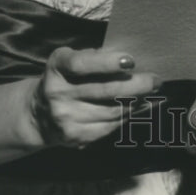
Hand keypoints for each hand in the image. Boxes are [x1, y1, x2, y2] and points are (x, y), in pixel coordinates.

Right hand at [27, 48, 160, 148]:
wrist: (39, 114)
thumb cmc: (66, 77)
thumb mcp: (71, 59)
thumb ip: (94, 57)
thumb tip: (130, 61)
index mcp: (57, 67)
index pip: (81, 64)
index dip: (107, 63)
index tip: (130, 61)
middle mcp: (57, 94)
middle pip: (104, 91)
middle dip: (136, 85)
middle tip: (156, 80)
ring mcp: (65, 118)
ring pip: (112, 111)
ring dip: (138, 102)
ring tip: (154, 93)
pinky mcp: (75, 137)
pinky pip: (110, 127)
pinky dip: (129, 116)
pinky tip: (142, 107)